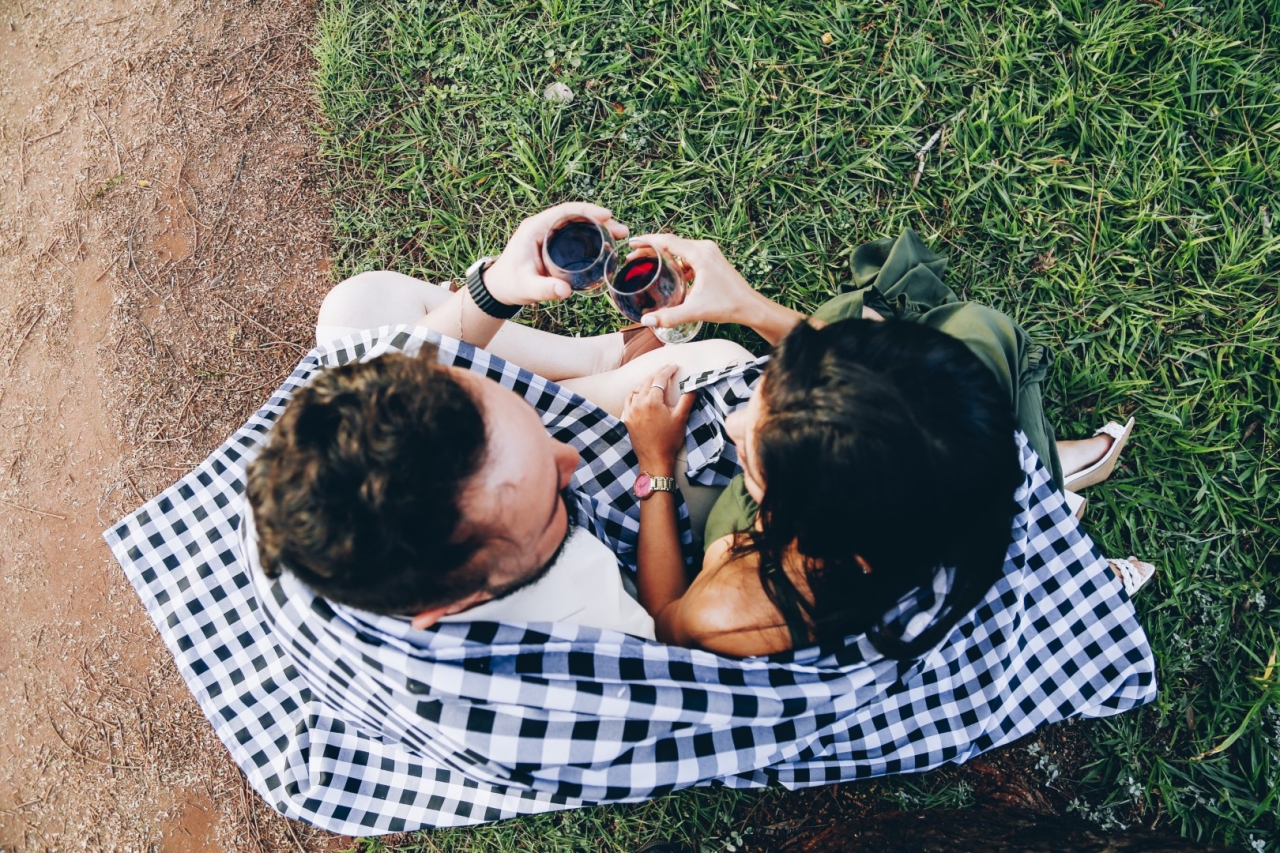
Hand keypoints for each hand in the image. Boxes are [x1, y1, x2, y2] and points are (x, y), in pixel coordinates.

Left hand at [484, 203, 628, 305]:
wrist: (499, 289)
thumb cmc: (510, 285)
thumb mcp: (526, 287)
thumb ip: (544, 289)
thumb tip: (565, 291)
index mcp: (535, 228)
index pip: (565, 211)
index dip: (588, 210)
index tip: (607, 216)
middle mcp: (543, 227)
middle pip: (576, 216)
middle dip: (601, 220)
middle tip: (622, 232)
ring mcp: (549, 235)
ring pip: (578, 225)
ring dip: (599, 228)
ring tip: (619, 237)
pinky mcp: (553, 244)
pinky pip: (576, 235)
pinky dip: (592, 237)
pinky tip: (606, 246)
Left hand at [621, 364, 695, 471]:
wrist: (654, 459)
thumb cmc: (669, 440)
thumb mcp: (681, 418)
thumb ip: (687, 399)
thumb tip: (694, 385)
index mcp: (652, 401)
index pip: (660, 378)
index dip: (668, 370)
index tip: (674, 366)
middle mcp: (639, 403)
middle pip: (648, 381)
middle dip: (658, 373)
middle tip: (667, 369)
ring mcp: (631, 411)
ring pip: (637, 389)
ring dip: (647, 382)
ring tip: (656, 379)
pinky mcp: (627, 418)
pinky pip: (629, 400)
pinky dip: (636, 393)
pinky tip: (641, 393)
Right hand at [626, 234, 759, 328]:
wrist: (751, 306)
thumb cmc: (728, 305)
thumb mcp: (695, 311)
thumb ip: (669, 316)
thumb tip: (645, 321)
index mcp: (700, 254)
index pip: (667, 241)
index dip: (647, 240)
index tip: (631, 242)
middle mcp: (704, 248)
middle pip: (671, 243)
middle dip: (651, 248)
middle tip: (633, 256)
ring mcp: (709, 253)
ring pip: (680, 249)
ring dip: (663, 255)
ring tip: (646, 264)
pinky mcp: (712, 260)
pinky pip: (688, 256)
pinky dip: (676, 261)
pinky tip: (667, 274)